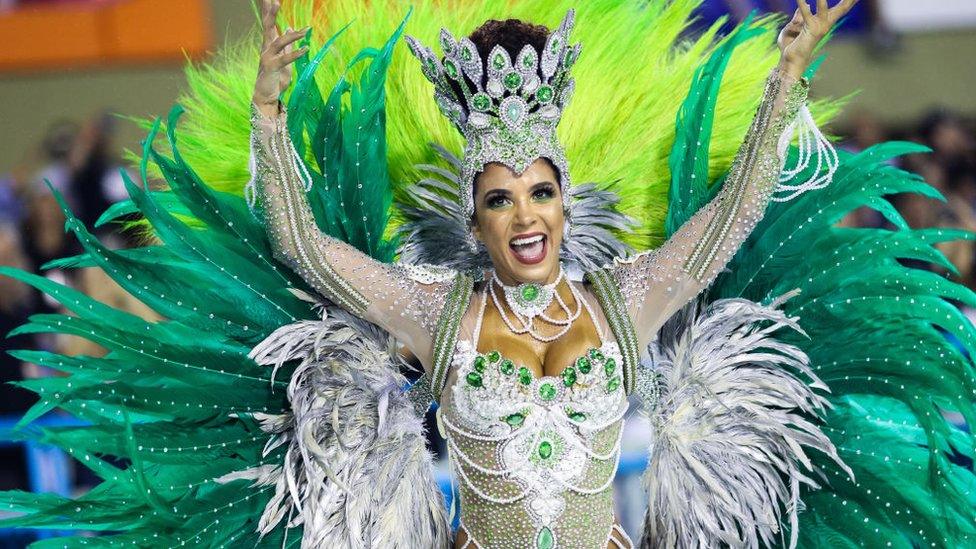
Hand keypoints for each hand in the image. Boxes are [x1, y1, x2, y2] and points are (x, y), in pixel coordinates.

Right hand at [253, 0, 308, 115]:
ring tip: (305, 30)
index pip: (269, 25)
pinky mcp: (271, 68)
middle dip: (271, 14)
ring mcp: (267, 58)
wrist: (267, 97)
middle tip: (275, 1)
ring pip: (278, 42)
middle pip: (268, 27)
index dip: (269, 11)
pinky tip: (306, 48)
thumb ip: (287, 45)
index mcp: (269, 45)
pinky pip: (284, 59)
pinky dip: (296, 53)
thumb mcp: (284, 59)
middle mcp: (266, 49)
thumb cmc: (276, 78)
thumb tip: (290, 28)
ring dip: (292, 36)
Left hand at [777, 0, 857, 78]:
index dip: (849, 1)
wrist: (789, 60)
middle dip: (850, 0)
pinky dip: (801, 4)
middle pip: (843, 8)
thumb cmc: (790, 45)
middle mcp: (826, 24)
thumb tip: (807, 5)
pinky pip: (805, 14)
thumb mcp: (794, 27)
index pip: (841, 8)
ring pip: (823, 8)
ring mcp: (819, 27)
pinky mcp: (810, 30)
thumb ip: (800, 16)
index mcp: (824, 22)